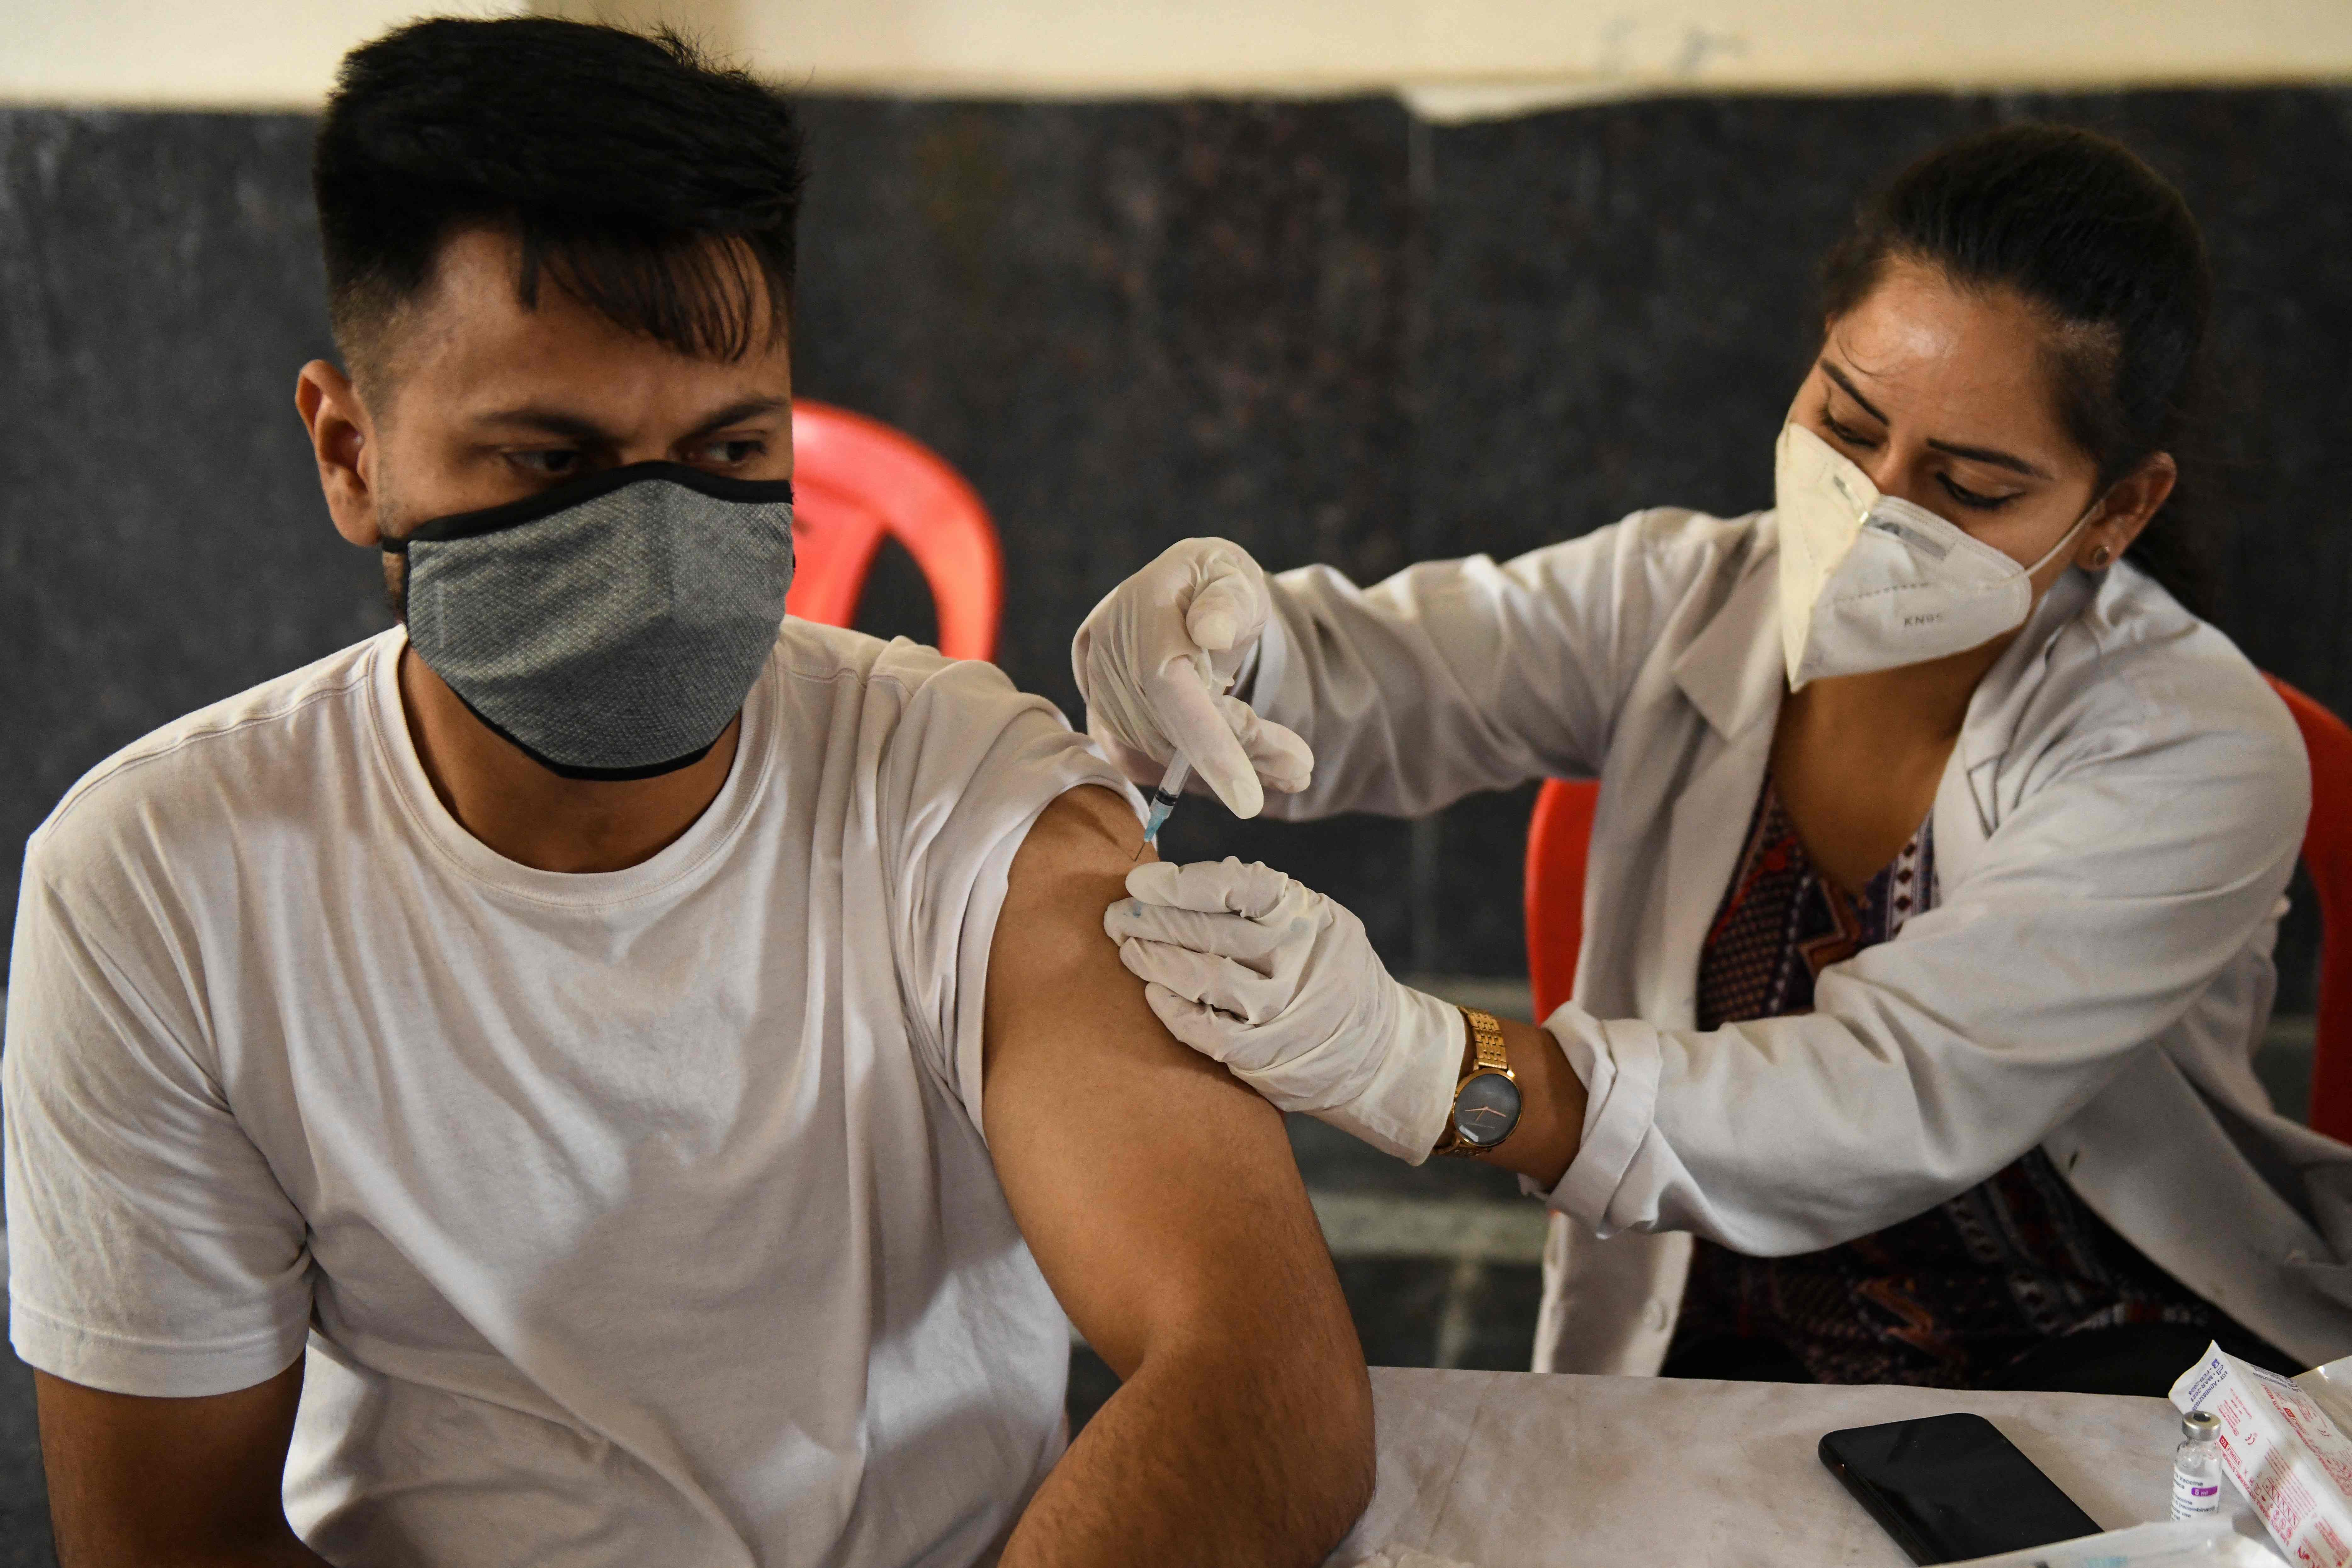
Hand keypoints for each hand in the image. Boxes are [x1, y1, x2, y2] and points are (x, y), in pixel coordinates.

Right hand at [1070, 538, 1313, 817]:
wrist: (1183, 597)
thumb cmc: (1219, 585)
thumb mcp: (1236, 577)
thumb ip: (1228, 600)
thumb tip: (1211, 631)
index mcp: (1142, 606)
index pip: (1166, 683)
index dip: (1207, 742)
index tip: (1249, 799)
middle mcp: (1107, 648)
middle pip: (1170, 728)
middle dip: (1239, 757)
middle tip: (1300, 768)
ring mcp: (1098, 687)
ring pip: (1162, 753)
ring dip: (1227, 767)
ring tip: (1287, 765)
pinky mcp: (1102, 718)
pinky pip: (1149, 763)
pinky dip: (1201, 772)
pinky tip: (1245, 769)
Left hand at [1104, 857, 1462, 1162]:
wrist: (1380, 1054)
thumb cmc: (1330, 973)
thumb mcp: (1318, 923)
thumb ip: (1265, 902)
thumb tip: (1183, 883)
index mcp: (1308, 916)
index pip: (1238, 886)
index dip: (1181, 883)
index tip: (1140, 882)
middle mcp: (1298, 959)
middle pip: (1211, 932)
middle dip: (1153, 920)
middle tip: (1117, 915)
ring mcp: (1284, 1011)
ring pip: (1205, 979)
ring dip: (1155, 961)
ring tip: (1127, 948)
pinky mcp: (1268, 1056)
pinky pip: (1208, 1030)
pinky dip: (1173, 1010)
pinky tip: (1151, 994)